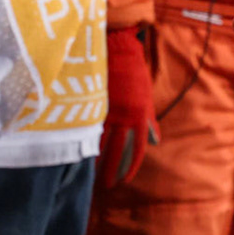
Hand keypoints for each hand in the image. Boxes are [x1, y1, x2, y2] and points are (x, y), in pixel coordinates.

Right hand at [99, 26, 158, 187]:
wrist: (117, 49)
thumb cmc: (133, 72)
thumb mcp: (146, 98)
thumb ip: (149, 121)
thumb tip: (155, 141)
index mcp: (140, 116)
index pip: (137, 149)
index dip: (131, 167)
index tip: (125, 180)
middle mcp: (125, 117)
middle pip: (119, 151)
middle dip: (113, 170)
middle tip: (107, 185)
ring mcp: (107, 111)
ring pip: (101, 142)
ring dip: (97, 161)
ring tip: (91, 175)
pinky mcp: (92, 103)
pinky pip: (87, 126)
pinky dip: (84, 140)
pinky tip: (78, 151)